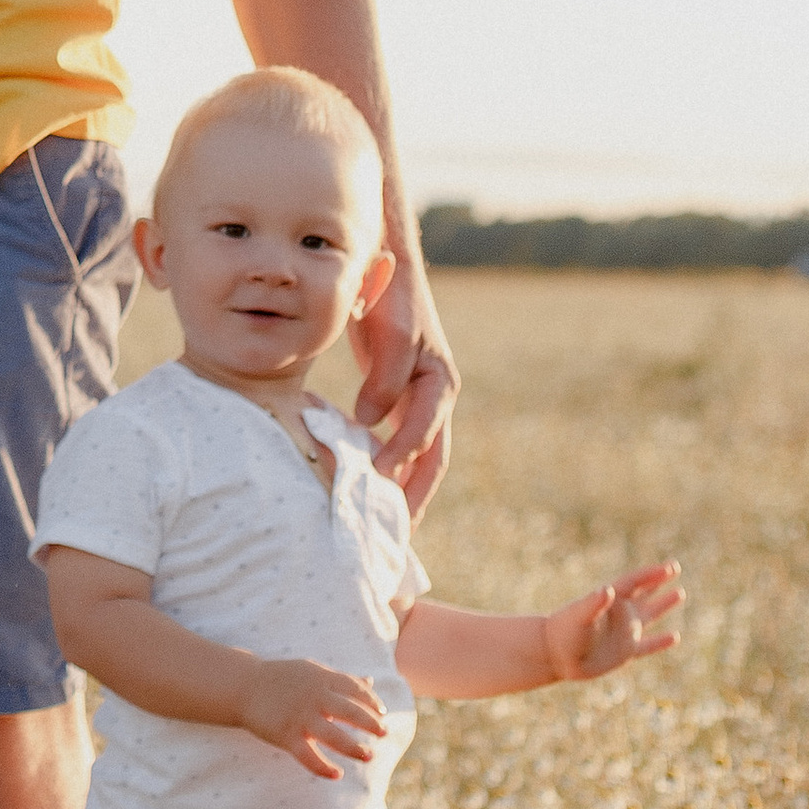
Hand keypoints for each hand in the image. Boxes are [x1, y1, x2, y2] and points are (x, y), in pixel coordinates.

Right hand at [237, 653, 390, 777]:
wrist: (244, 686)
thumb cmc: (282, 679)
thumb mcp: (312, 672)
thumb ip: (342, 680)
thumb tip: (371, 683)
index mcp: (320, 679)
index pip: (354, 688)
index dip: (371, 701)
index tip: (382, 713)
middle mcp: (313, 697)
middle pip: (350, 711)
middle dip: (370, 723)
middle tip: (384, 733)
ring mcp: (300, 718)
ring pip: (335, 737)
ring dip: (355, 749)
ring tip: (369, 755)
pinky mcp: (287, 737)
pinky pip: (309, 757)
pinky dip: (324, 768)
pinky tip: (337, 774)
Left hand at [352, 248, 459, 518]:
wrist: (388, 271)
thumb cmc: (391, 300)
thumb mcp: (391, 335)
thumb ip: (384, 380)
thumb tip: (369, 423)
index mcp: (439, 384)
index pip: (423, 437)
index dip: (400, 463)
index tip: (377, 485)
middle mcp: (437, 398)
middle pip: (431, 461)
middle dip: (415, 499)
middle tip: (396, 536)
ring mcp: (423, 401)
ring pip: (420, 458)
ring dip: (405, 491)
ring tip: (388, 528)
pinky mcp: (405, 399)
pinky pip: (403, 444)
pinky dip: (391, 468)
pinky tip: (374, 490)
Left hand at [544, 561, 683, 684]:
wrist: (555, 656)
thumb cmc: (564, 632)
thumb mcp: (579, 615)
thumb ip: (593, 603)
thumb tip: (607, 589)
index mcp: (610, 601)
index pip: (635, 582)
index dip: (652, 574)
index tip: (669, 567)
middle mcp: (620, 613)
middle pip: (645, 592)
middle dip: (659, 580)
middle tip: (676, 565)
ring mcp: (624, 632)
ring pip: (650, 615)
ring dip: (664, 604)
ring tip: (680, 592)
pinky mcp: (625, 652)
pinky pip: (649, 646)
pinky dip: (662, 642)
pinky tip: (676, 636)